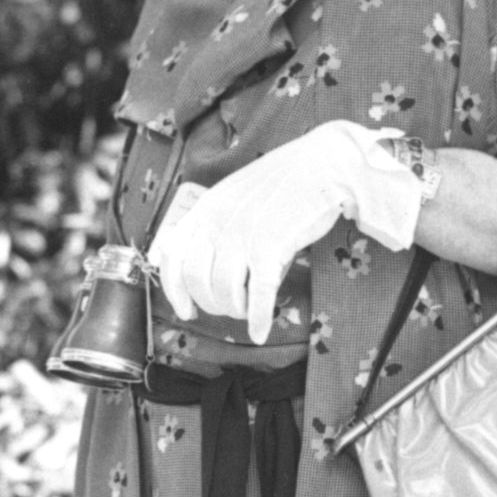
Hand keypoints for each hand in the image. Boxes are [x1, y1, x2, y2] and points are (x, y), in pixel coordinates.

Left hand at [147, 123, 427, 343]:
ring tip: (248, 310)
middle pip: (197, 280)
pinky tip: (260, 332)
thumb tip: (197, 262)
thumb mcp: (234, 195)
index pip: (172, 256)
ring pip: (224, 291)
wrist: (323, 164)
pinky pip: (259, 295)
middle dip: (211, 304)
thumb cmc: (282, 182)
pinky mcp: (272, 247)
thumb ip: (212, 223)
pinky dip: (258, 319)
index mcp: (206, 208)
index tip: (186, 310)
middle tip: (229, 308)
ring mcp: (244, 235)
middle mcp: (218, 222)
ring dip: (235, 310)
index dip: (175, 291)